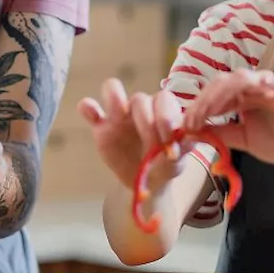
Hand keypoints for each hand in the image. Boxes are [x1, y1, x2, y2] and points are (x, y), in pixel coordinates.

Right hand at [77, 79, 193, 192]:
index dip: (165, 116)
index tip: (169, 140)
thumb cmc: (165, 165)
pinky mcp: (101, 126)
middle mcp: (142, 108)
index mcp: (163, 110)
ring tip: (119, 116)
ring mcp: (119, 115)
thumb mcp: (177, 162)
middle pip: (139, 98)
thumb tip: (186, 138)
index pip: (163, 99)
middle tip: (152, 145)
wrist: (147, 183)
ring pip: (112, 90)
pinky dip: (87, 107)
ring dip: (115, 99)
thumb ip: (182, 148)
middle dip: (146, 121)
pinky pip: (88, 108)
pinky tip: (93, 116)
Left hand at [182, 70, 273, 165]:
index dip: (197, 108)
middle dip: (203, 101)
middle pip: (221, 83)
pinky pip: (268, 82)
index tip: (184, 126)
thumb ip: (219, 133)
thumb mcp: (242, 140)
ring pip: (239, 79)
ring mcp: (269, 86)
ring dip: (220, 94)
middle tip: (190, 120)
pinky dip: (253, 85)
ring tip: (208, 111)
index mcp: (241, 97)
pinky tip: (239, 95)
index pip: (213, 94)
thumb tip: (190, 133)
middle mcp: (252, 87)